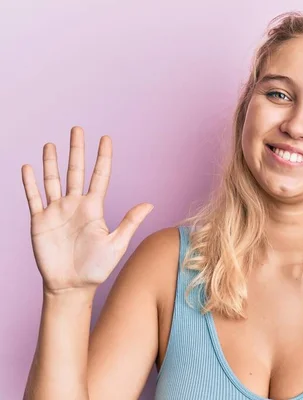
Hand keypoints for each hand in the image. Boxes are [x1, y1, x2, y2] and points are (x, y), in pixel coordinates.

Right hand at [21, 126, 153, 293]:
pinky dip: (30, 183)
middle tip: (78, 128)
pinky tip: (28, 167)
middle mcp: (75, 205)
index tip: (106, 138)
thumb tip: (150, 204)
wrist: (72, 286)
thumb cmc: (97, 268)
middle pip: (75, 171)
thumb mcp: (116, 243)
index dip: (103, 157)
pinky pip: (34, 198)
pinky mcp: (40, 222)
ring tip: (52, 144)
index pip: (100, 176)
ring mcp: (56, 212)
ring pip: (53, 180)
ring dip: (51, 162)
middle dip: (76, 150)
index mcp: (94, 208)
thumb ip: (130, 222)